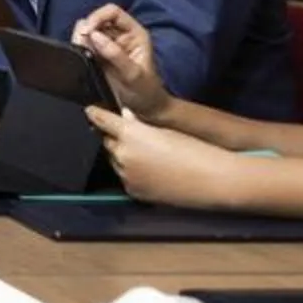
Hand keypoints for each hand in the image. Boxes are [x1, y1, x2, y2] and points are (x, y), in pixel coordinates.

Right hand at [72, 3, 170, 118]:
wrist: (144, 108)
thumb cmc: (145, 91)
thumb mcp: (133, 74)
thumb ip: (115, 54)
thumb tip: (94, 35)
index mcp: (135, 33)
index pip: (113, 12)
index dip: (98, 17)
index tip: (87, 32)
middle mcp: (121, 35)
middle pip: (97, 19)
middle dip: (86, 29)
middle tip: (82, 46)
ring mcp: (108, 44)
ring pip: (87, 30)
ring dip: (80, 39)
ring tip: (83, 54)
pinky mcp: (98, 54)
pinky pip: (83, 44)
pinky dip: (78, 47)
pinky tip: (82, 57)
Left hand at [89, 104, 233, 205]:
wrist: (211, 180)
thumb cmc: (194, 150)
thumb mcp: (165, 131)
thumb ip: (140, 125)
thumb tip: (126, 117)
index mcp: (130, 134)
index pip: (102, 120)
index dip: (95, 114)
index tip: (90, 111)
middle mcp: (122, 154)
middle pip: (108, 142)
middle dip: (115, 138)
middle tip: (130, 137)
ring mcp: (125, 175)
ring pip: (116, 161)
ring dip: (123, 156)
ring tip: (146, 156)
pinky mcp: (132, 191)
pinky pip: (126, 178)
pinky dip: (132, 173)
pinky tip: (151, 173)